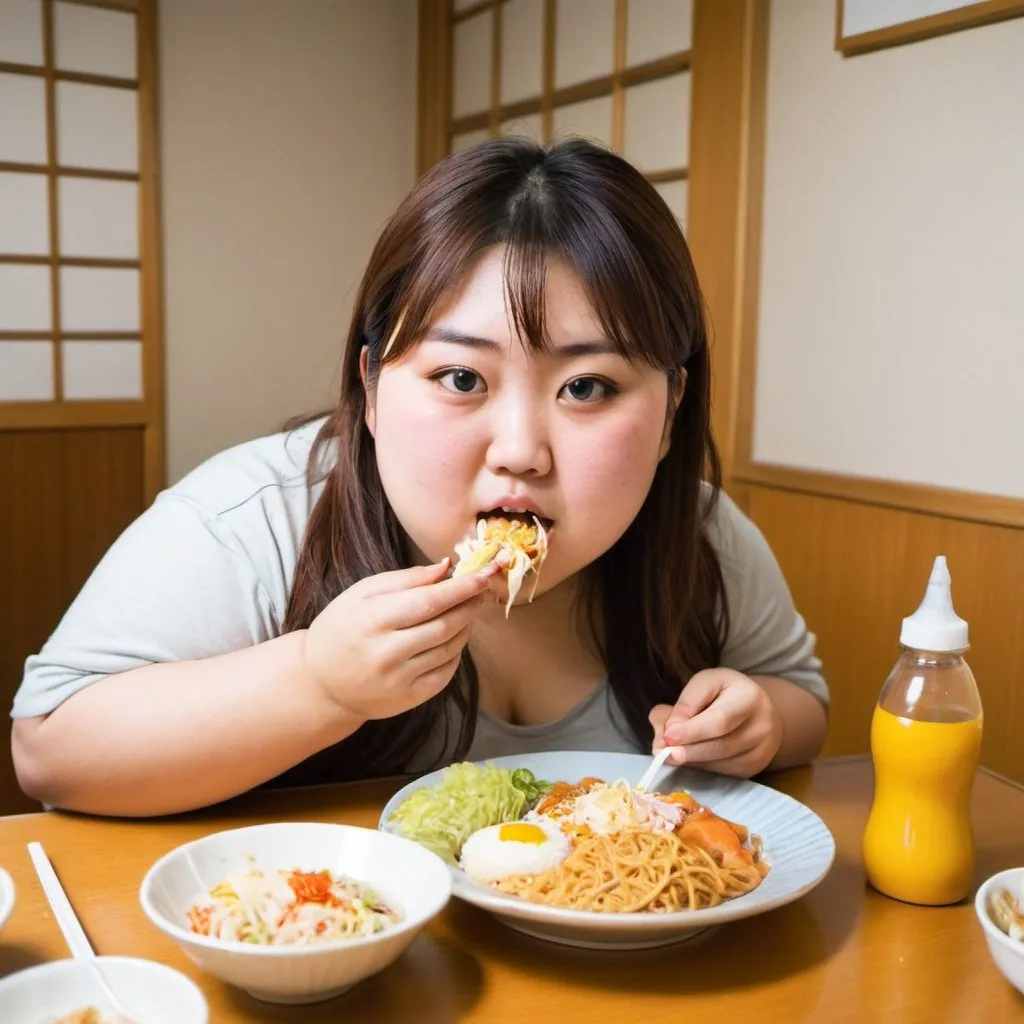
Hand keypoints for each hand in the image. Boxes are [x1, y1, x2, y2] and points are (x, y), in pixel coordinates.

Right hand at [303, 558, 495, 720]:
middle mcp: (385, 652)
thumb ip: (405, 578)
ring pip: (449, 648)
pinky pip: (445, 673)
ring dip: (466, 626)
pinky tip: (454, 637)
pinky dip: (456, 652)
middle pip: (444, 625)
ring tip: (468, 610)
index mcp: (372, 619)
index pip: (429, 601)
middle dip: (470, 604)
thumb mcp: (361, 593)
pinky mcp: (408, 699)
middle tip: (482, 589)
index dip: (462, 587)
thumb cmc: (342, 628)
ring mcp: (398, 679)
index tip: (484, 574)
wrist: (320, 682)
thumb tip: (445, 566)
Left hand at [648, 668, 782, 776]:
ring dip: (690, 761)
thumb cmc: (725, 693)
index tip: (668, 735)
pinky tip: (687, 759)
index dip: (692, 731)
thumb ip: (685, 703)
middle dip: (688, 751)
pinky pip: (722, 772)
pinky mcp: (753, 769)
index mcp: (750, 697)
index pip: (720, 720)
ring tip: (667, 754)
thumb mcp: (704, 684)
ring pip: (720, 763)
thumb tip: (667, 731)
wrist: (758, 711)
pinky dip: (700, 767)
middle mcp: (761, 727)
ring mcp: (760, 752)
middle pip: (720, 746)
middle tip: (662, 752)